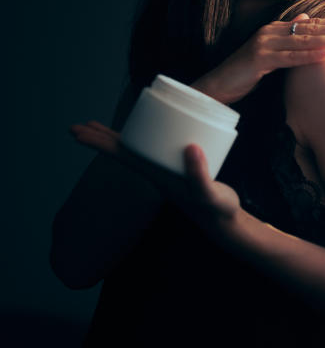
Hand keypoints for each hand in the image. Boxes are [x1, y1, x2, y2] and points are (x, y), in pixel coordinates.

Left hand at [70, 121, 240, 237]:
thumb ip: (200, 174)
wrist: (223, 222)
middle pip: (121, 152)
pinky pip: (151, 148)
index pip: (121, 155)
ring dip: (115, 139)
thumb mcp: (209, 194)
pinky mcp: (175, 167)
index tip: (78, 131)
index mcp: (156, 175)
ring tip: (98, 127)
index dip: (99, 142)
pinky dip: (142, 137)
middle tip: (78, 125)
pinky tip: (144, 131)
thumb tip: (190, 147)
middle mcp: (155, 172)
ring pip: (133, 150)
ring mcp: (164, 170)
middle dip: (99, 139)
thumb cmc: (216, 209)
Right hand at [192, 13, 324, 103]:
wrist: (219, 84)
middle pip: (311, 29)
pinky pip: (289, 58)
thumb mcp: (271, 50)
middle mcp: (272, 32)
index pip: (311, 25)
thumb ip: (289, 34)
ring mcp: (265, 44)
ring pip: (303, 41)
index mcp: (277, 29)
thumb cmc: (246, 70)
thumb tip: (306, 17)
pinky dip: (308, 57)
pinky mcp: (260, 59)